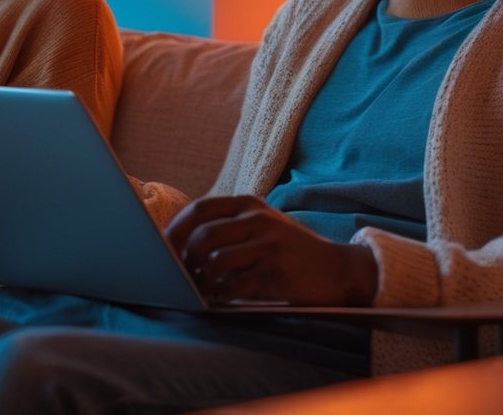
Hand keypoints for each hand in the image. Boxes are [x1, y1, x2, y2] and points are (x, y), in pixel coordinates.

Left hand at [164, 195, 378, 306]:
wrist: (339, 270)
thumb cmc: (291, 251)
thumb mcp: (263, 226)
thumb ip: (230, 227)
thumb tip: (180, 243)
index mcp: (250, 204)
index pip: (200, 208)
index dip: (176, 228)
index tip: (163, 246)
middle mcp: (258, 220)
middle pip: (203, 235)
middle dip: (185, 258)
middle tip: (182, 274)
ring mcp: (269, 246)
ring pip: (215, 261)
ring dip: (202, 280)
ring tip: (205, 288)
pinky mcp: (276, 274)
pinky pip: (234, 286)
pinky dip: (221, 295)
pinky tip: (223, 298)